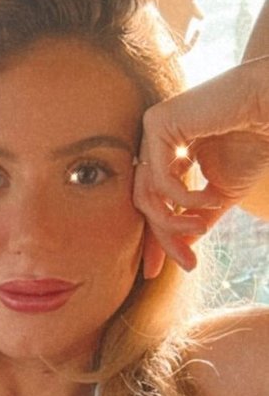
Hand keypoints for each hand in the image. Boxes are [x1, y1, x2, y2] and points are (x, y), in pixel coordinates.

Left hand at [133, 56, 268, 277]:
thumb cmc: (251, 143)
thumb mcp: (220, 193)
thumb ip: (196, 217)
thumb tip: (180, 246)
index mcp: (166, 157)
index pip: (152, 202)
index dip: (154, 238)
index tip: (156, 272)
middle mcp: (153, 145)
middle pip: (144, 202)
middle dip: (162, 238)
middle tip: (187, 264)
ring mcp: (151, 132)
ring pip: (145, 194)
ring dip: (173, 221)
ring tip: (202, 227)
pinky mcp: (156, 123)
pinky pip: (159, 178)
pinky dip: (184, 198)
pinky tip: (209, 199)